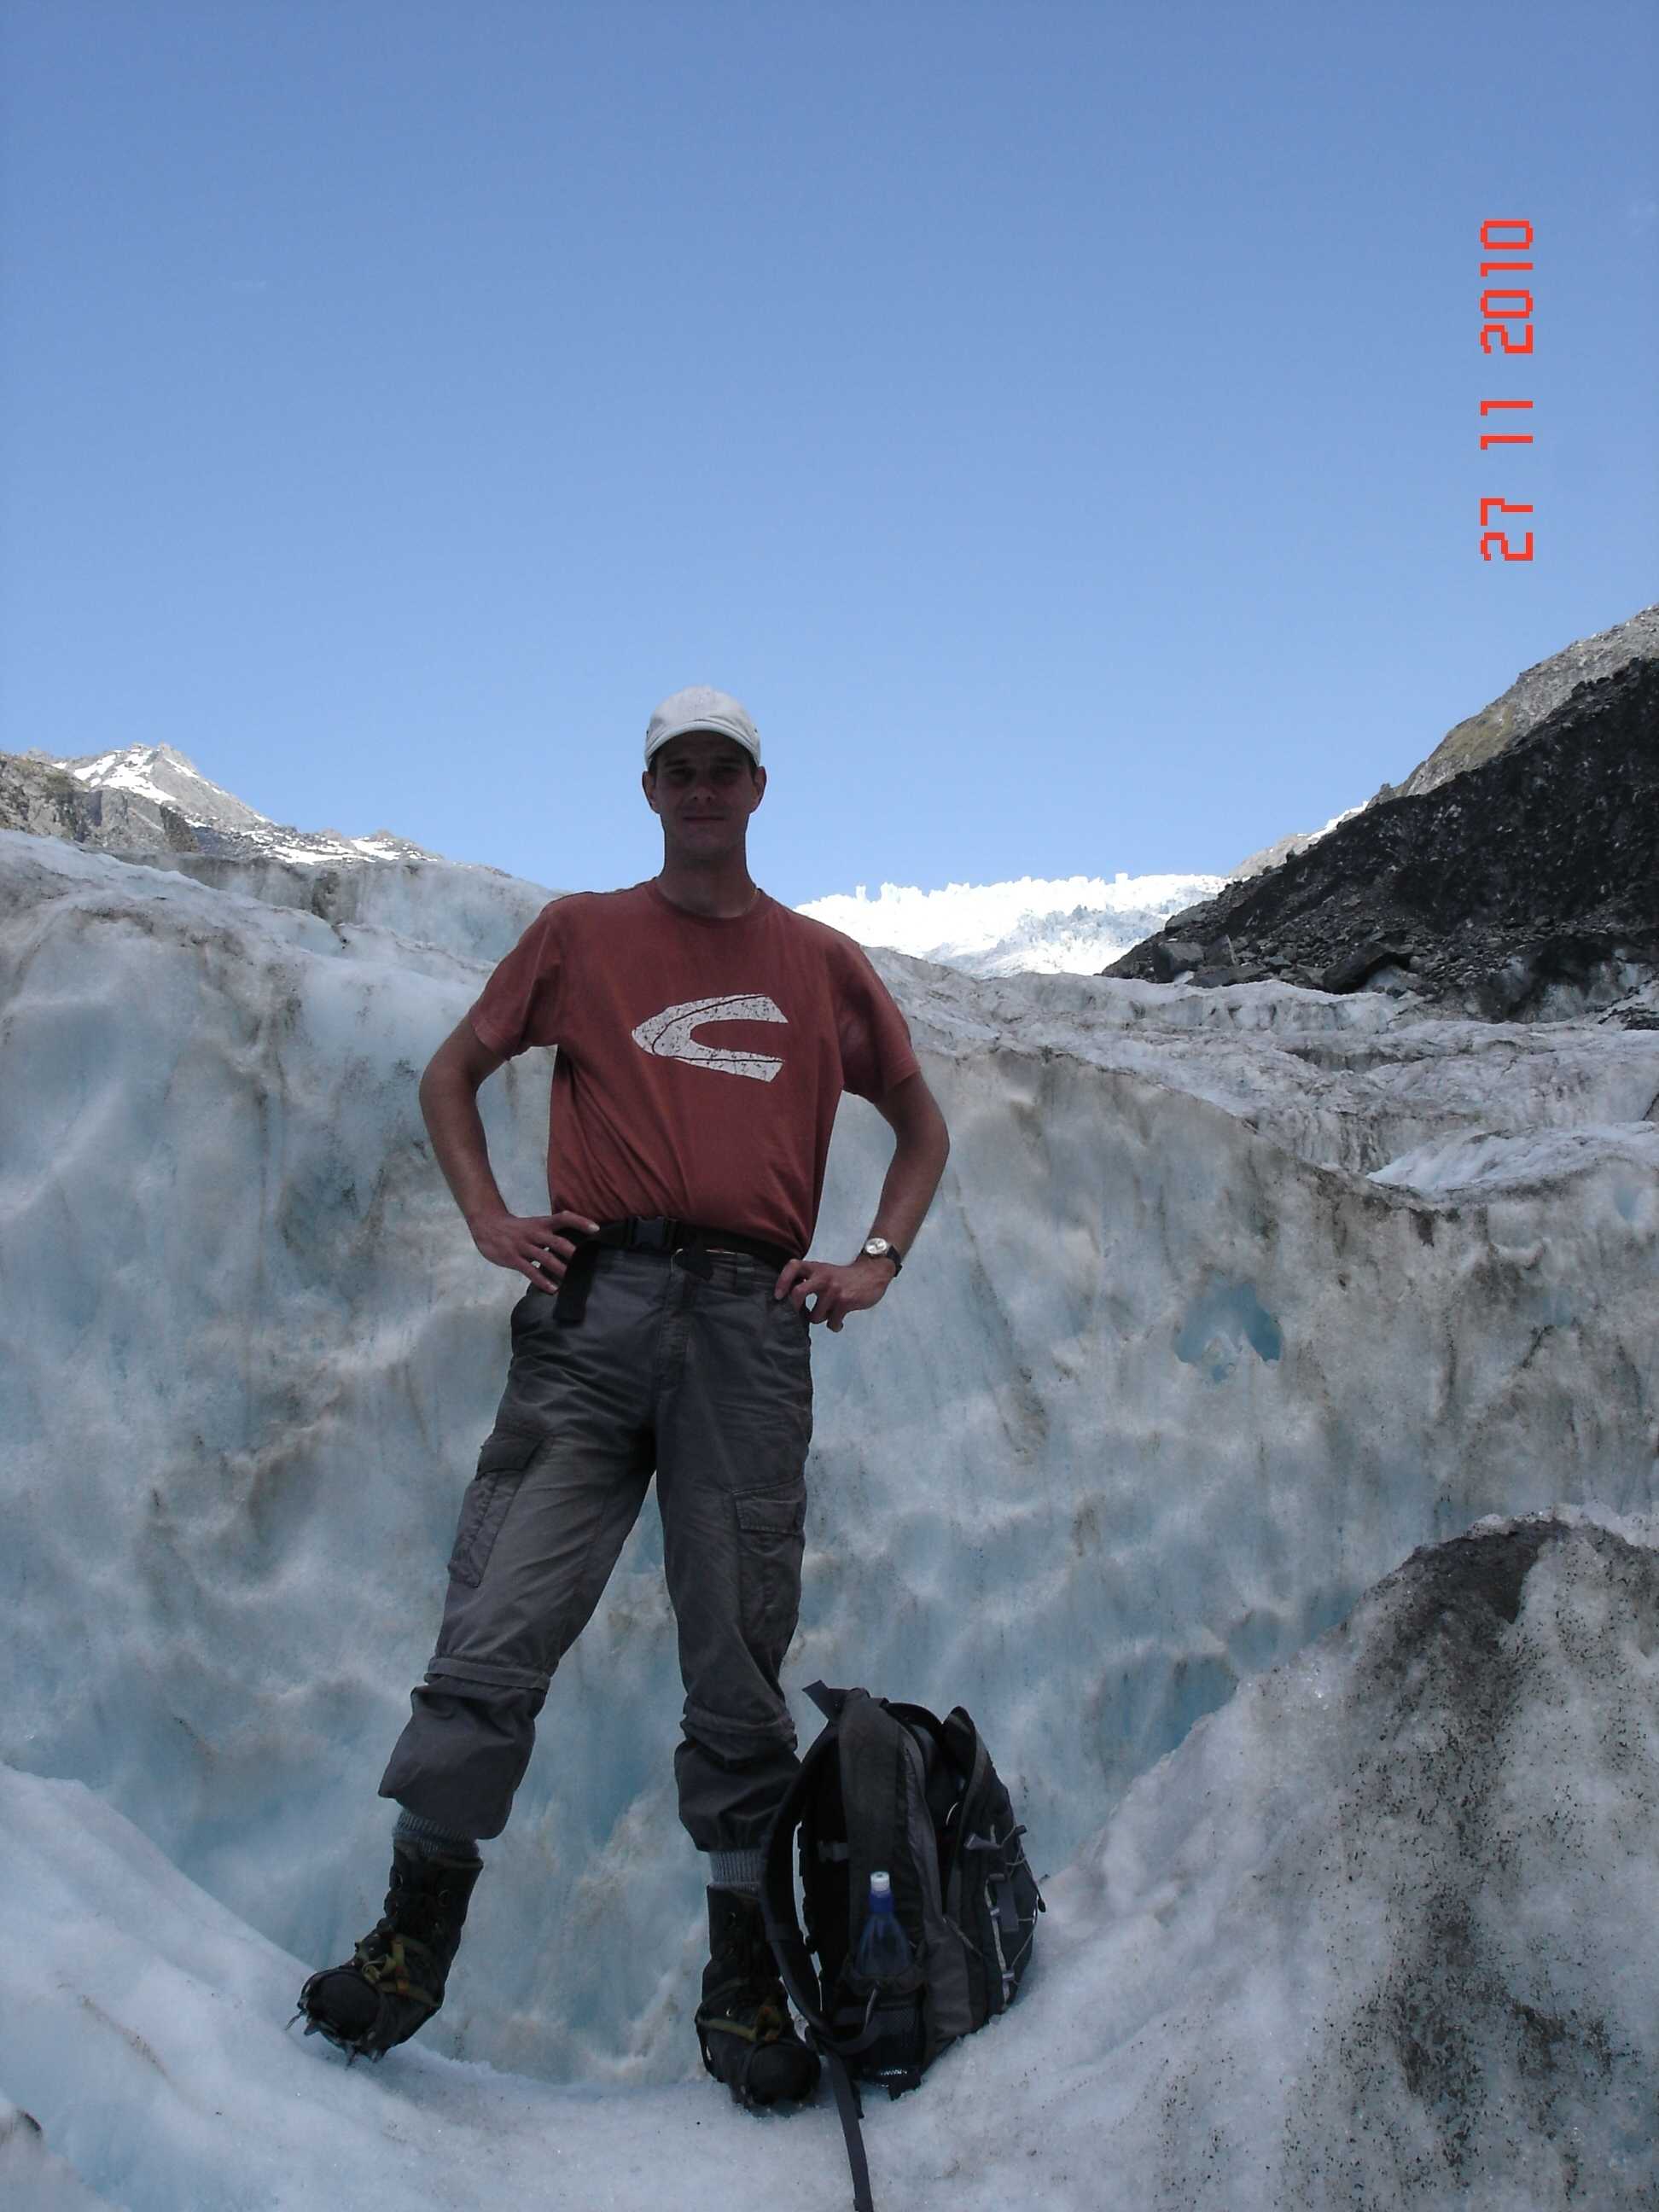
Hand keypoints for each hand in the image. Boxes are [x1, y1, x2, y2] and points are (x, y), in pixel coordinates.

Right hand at [470, 1207, 601, 1291]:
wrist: (487, 1226)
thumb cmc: (517, 1229)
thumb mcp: (535, 1225)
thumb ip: (551, 1233)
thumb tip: (574, 1246)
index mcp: (542, 1223)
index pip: (564, 1218)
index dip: (580, 1222)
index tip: (596, 1229)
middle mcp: (535, 1233)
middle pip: (557, 1241)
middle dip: (572, 1253)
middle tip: (587, 1264)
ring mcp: (524, 1246)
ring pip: (545, 1258)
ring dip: (560, 1269)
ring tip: (573, 1280)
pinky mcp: (513, 1259)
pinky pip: (530, 1271)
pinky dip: (542, 1280)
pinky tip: (553, 1289)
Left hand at [772, 1252, 894, 1331]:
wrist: (873, 1274)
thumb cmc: (844, 1277)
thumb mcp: (825, 1271)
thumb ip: (809, 1281)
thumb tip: (789, 1302)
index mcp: (816, 1268)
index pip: (793, 1267)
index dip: (782, 1281)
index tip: (777, 1296)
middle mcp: (823, 1277)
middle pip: (798, 1293)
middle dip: (793, 1309)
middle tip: (795, 1316)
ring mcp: (834, 1290)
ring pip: (815, 1316)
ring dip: (820, 1319)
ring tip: (828, 1315)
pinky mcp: (845, 1301)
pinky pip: (832, 1323)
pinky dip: (834, 1326)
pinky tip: (839, 1321)